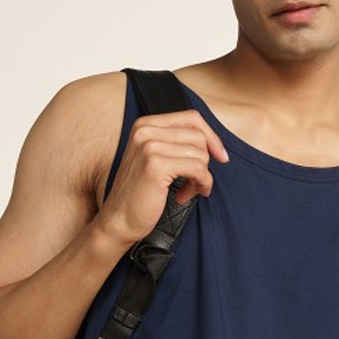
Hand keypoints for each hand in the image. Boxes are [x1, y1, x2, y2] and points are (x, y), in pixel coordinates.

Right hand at [95, 109, 227, 247]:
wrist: (118, 220)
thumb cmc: (140, 193)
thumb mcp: (156, 158)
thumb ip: (177, 144)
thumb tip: (214, 142)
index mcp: (145, 124)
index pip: (191, 117)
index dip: (211, 136)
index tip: (221, 156)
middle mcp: (145, 130)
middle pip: (198, 136)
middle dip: (205, 162)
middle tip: (196, 182)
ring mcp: (149, 146)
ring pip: (200, 154)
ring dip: (201, 177)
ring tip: (189, 191)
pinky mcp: (156, 166)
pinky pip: (198, 169)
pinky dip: (201, 184)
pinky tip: (185, 196)